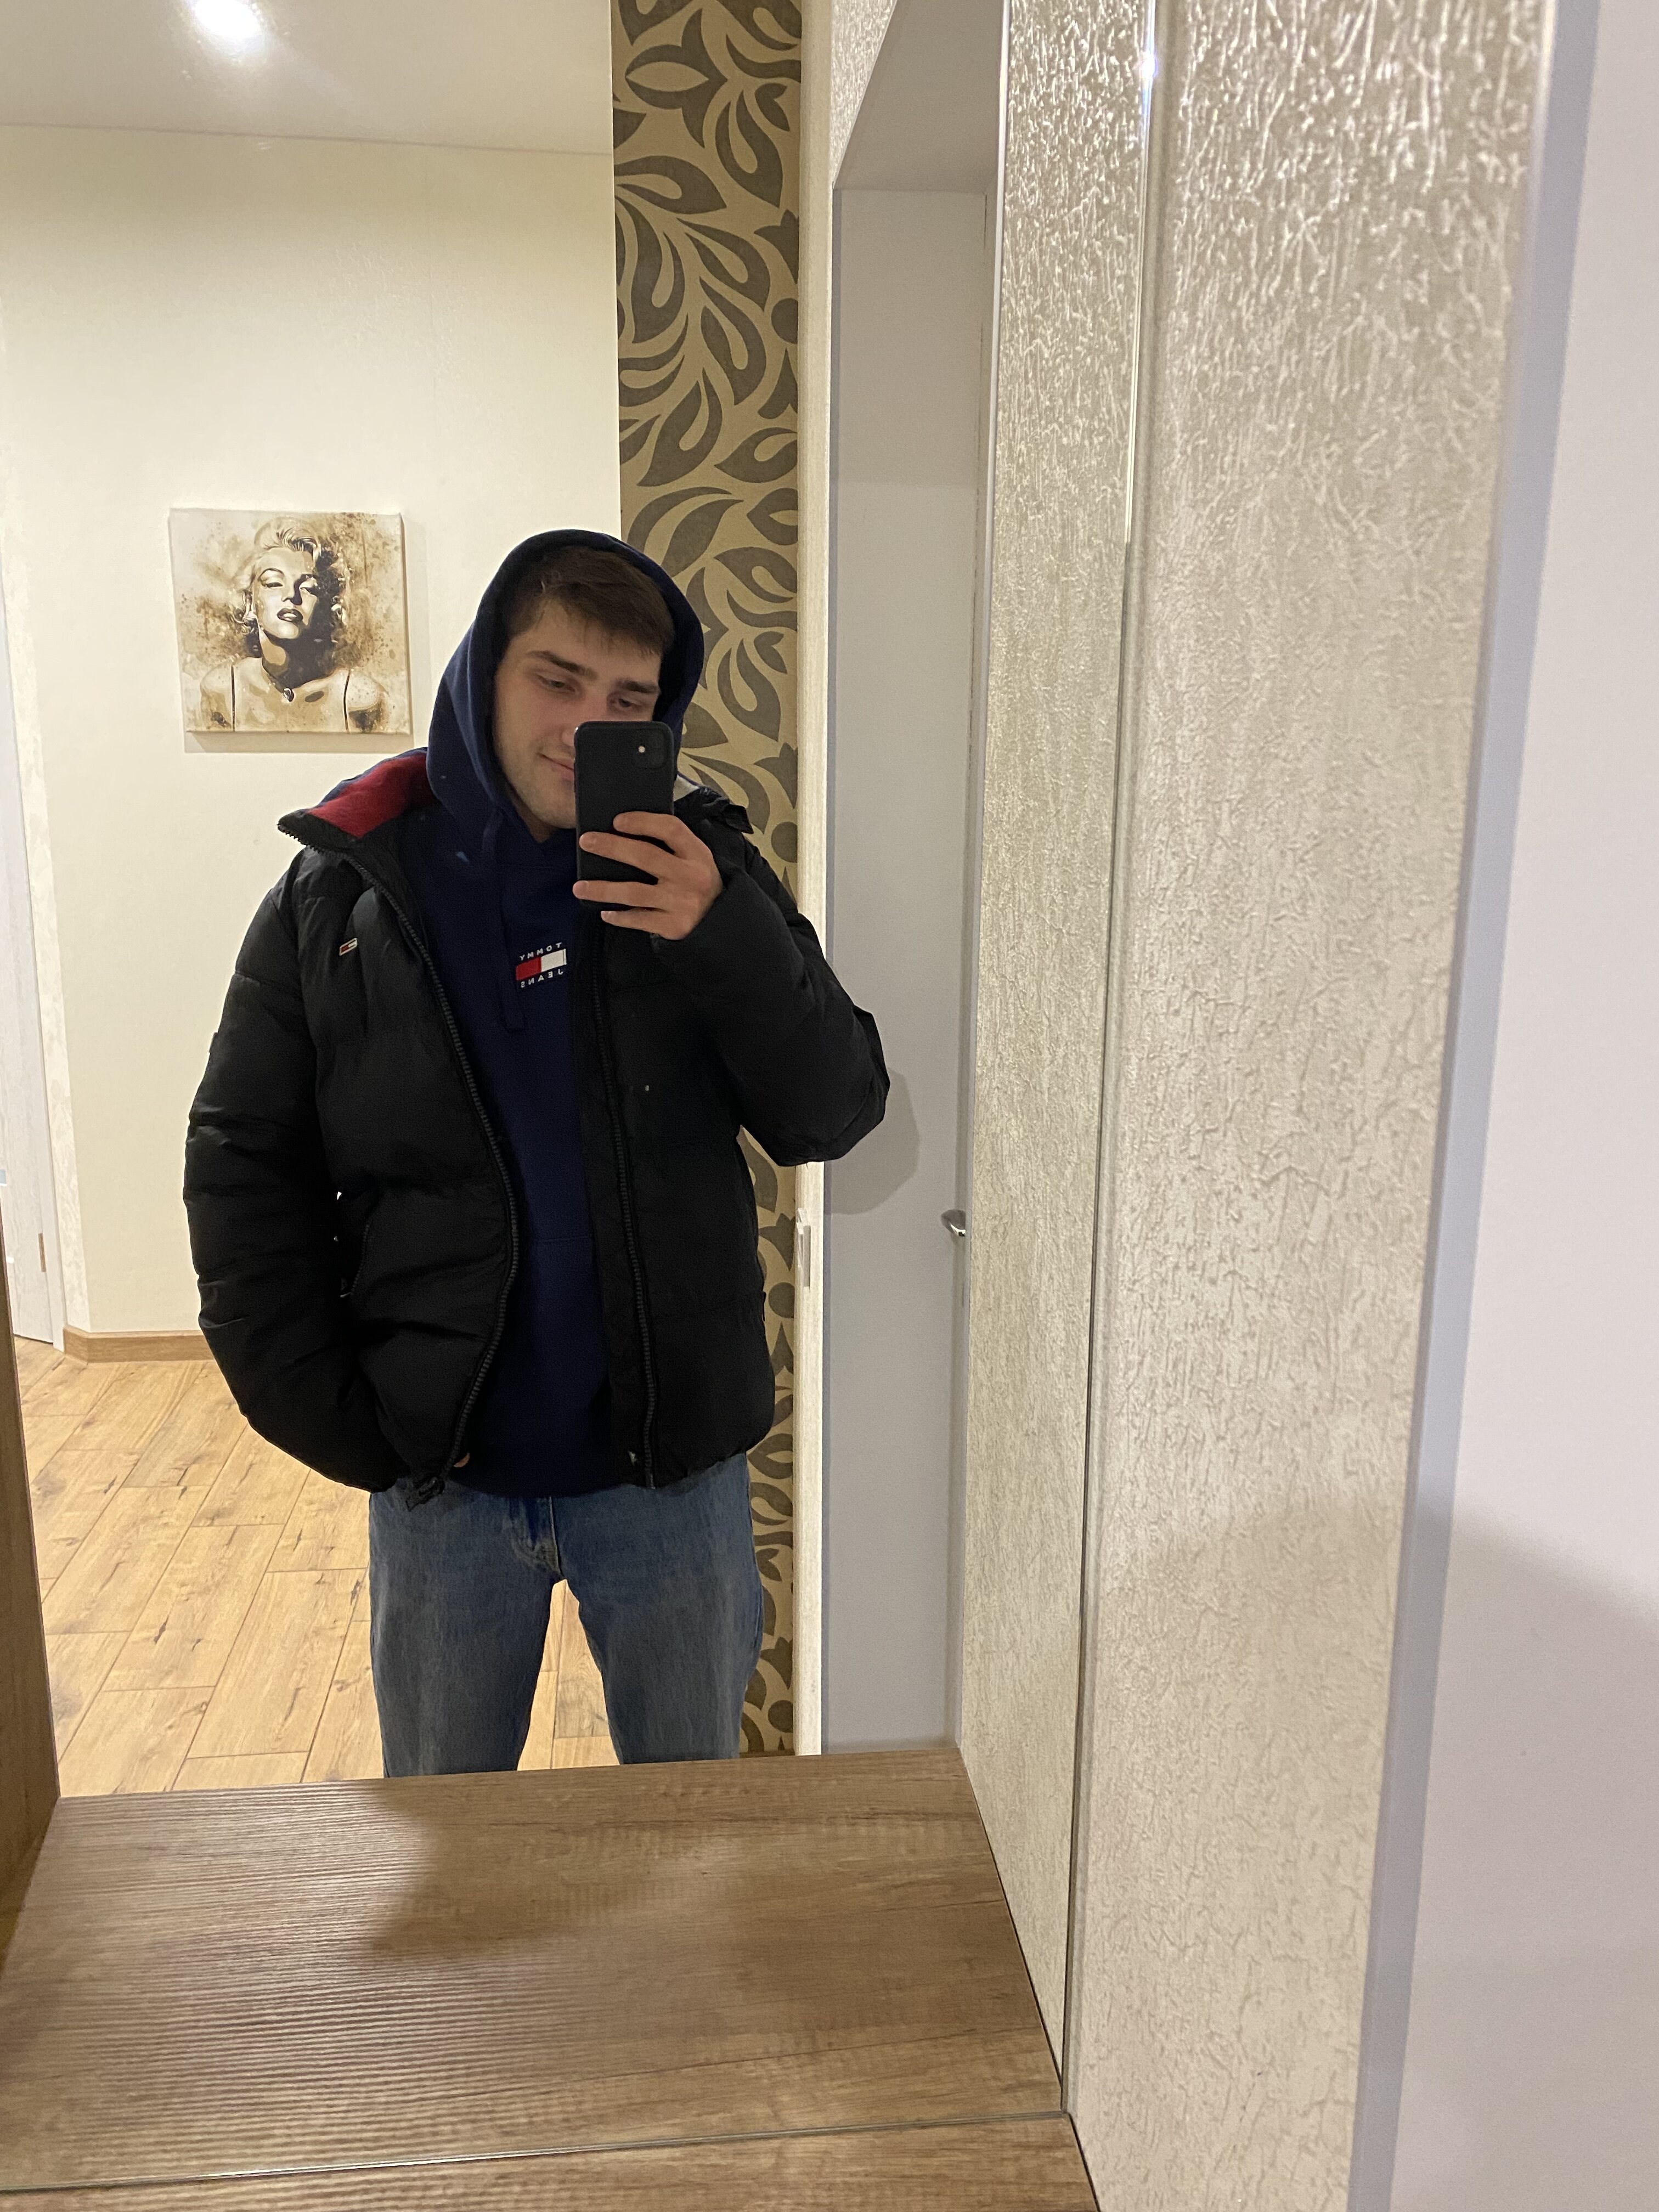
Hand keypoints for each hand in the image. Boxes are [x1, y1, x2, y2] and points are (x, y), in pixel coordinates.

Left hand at [574, 813, 722, 940]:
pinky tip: (605, 912)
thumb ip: (672, 846)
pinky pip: (638, 919)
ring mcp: (681, 903)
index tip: (617, 820)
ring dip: (603, 889)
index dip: (642, 821)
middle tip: (586, 841)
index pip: (670, 829)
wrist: (723, 926)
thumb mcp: (696, 861)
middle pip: (645, 856)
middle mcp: (691, 876)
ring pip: (634, 892)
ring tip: (580, 887)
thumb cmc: (700, 886)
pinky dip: (619, 917)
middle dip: (611, 847)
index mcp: (697, 854)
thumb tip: (627, 831)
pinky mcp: (674, 926)